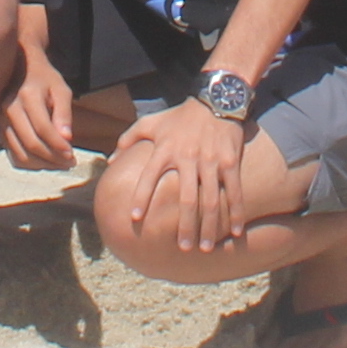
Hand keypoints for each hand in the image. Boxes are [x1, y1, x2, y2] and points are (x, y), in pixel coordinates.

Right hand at [0, 55, 79, 172]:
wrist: (21, 70)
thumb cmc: (45, 80)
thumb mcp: (61, 90)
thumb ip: (64, 114)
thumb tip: (66, 139)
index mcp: (27, 96)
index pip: (43, 128)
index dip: (59, 146)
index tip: (73, 155)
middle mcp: (9, 109)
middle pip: (31, 144)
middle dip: (53, 159)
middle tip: (71, 163)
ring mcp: (1, 122)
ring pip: (21, 155)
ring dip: (43, 165)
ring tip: (61, 164)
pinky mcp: (0, 132)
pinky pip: (14, 156)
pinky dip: (31, 165)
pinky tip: (47, 161)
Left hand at [121, 100, 255, 255]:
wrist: (215, 100)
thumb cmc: (180, 116)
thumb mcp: (151, 122)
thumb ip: (127, 140)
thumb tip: (110, 162)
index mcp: (165, 149)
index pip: (149, 175)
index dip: (141, 197)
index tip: (135, 219)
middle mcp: (187, 156)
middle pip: (186, 198)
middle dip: (185, 225)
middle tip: (182, 248)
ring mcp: (210, 160)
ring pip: (211, 199)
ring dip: (209, 226)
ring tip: (205, 248)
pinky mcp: (230, 160)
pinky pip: (234, 190)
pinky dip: (236, 212)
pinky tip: (236, 232)